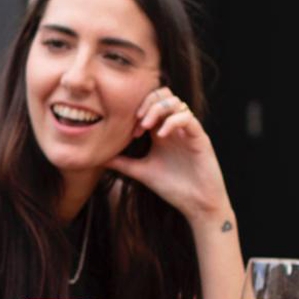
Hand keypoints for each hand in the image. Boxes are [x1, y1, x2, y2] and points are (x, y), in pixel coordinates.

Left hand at [107, 86, 230, 223]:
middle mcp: (175, 127)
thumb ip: (121, 162)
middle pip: (163, 95)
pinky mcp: (200, 137)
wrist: (196, 204)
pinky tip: (161, 135)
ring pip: (175, 102)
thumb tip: (98, 157)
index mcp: (161, 131)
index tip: (125, 128)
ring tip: (145, 127)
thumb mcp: (140, 171)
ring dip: (156, 110)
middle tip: (135, 122)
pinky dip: (172, 121)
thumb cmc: (172, 187)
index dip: (135, 109)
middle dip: (146, 102)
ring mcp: (188, 131)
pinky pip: (187, 118)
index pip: (150, 103)